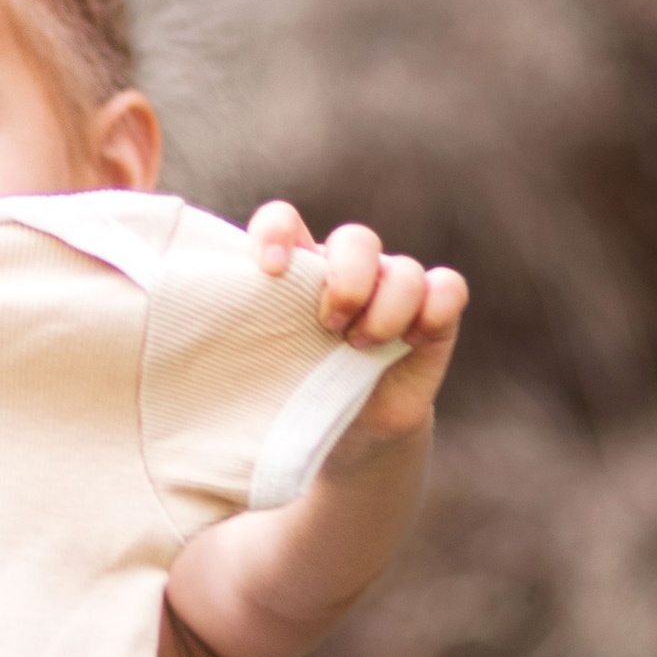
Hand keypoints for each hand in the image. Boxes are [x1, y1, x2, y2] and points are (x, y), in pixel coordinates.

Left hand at [248, 201, 466, 438]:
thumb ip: (245, 336)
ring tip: (362, 348)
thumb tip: (207, 338)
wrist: (347, 435)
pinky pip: (448, 288)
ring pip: (405, 269)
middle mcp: (348, 270)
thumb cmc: (295, 392)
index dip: (278, 233)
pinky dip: (434, 309)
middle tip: (329, 325)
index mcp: (298, 271)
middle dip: (347, 281)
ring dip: (386, 311)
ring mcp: (394, 289)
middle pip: (358, 239)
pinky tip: (412, 340)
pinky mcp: (434, 314)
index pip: (285, 221)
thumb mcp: (264, 365)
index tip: (269, 271)